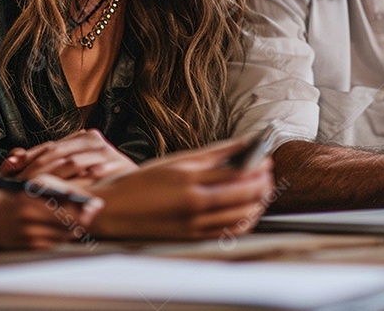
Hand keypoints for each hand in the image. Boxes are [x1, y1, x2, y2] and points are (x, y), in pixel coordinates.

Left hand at [0, 129, 139, 184]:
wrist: (133, 198)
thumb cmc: (95, 187)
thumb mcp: (65, 172)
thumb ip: (39, 163)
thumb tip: (9, 160)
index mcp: (83, 137)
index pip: (48, 147)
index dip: (27, 158)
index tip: (7, 171)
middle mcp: (95, 141)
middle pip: (56, 153)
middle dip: (33, 169)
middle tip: (15, 184)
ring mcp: (106, 152)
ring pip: (69, 163)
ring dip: (48, 176)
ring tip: (29, 189)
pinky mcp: (115, 167)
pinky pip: (87, 176)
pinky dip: (70, 185)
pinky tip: (55, 194)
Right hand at [0, 174, 102, 249]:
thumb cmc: (10, 197)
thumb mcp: (29, 185)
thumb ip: (54, 188)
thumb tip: (80, 194)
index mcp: (30, 197)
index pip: (66, 203)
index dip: (85, 205)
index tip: (97, 202)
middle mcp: (29, 216)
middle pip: (69, 221)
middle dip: (85, 216)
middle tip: (95, 210)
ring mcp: (29, 234)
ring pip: (65, 233)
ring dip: (77, 227)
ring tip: (85, 218)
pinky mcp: (29, 247)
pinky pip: (56, 242)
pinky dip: (64, 236)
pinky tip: (68, 228)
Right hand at [88, 138, 274, 239]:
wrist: (115, 211)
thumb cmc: (141, 182)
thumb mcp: (175, 161)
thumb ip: (212, 154)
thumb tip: (241, 144)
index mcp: (190, 180)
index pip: (237, 173)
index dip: (257, 166)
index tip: (265, 158)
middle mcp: (195, 204)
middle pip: (244, 195)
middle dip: (262, 183)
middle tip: (268, 173)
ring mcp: (195, 224)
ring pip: (241, 216)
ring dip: (257, 203)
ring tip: (262, 191)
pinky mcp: (193, 238)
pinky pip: (228, 233)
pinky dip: (243, 222)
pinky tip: (247, 212)